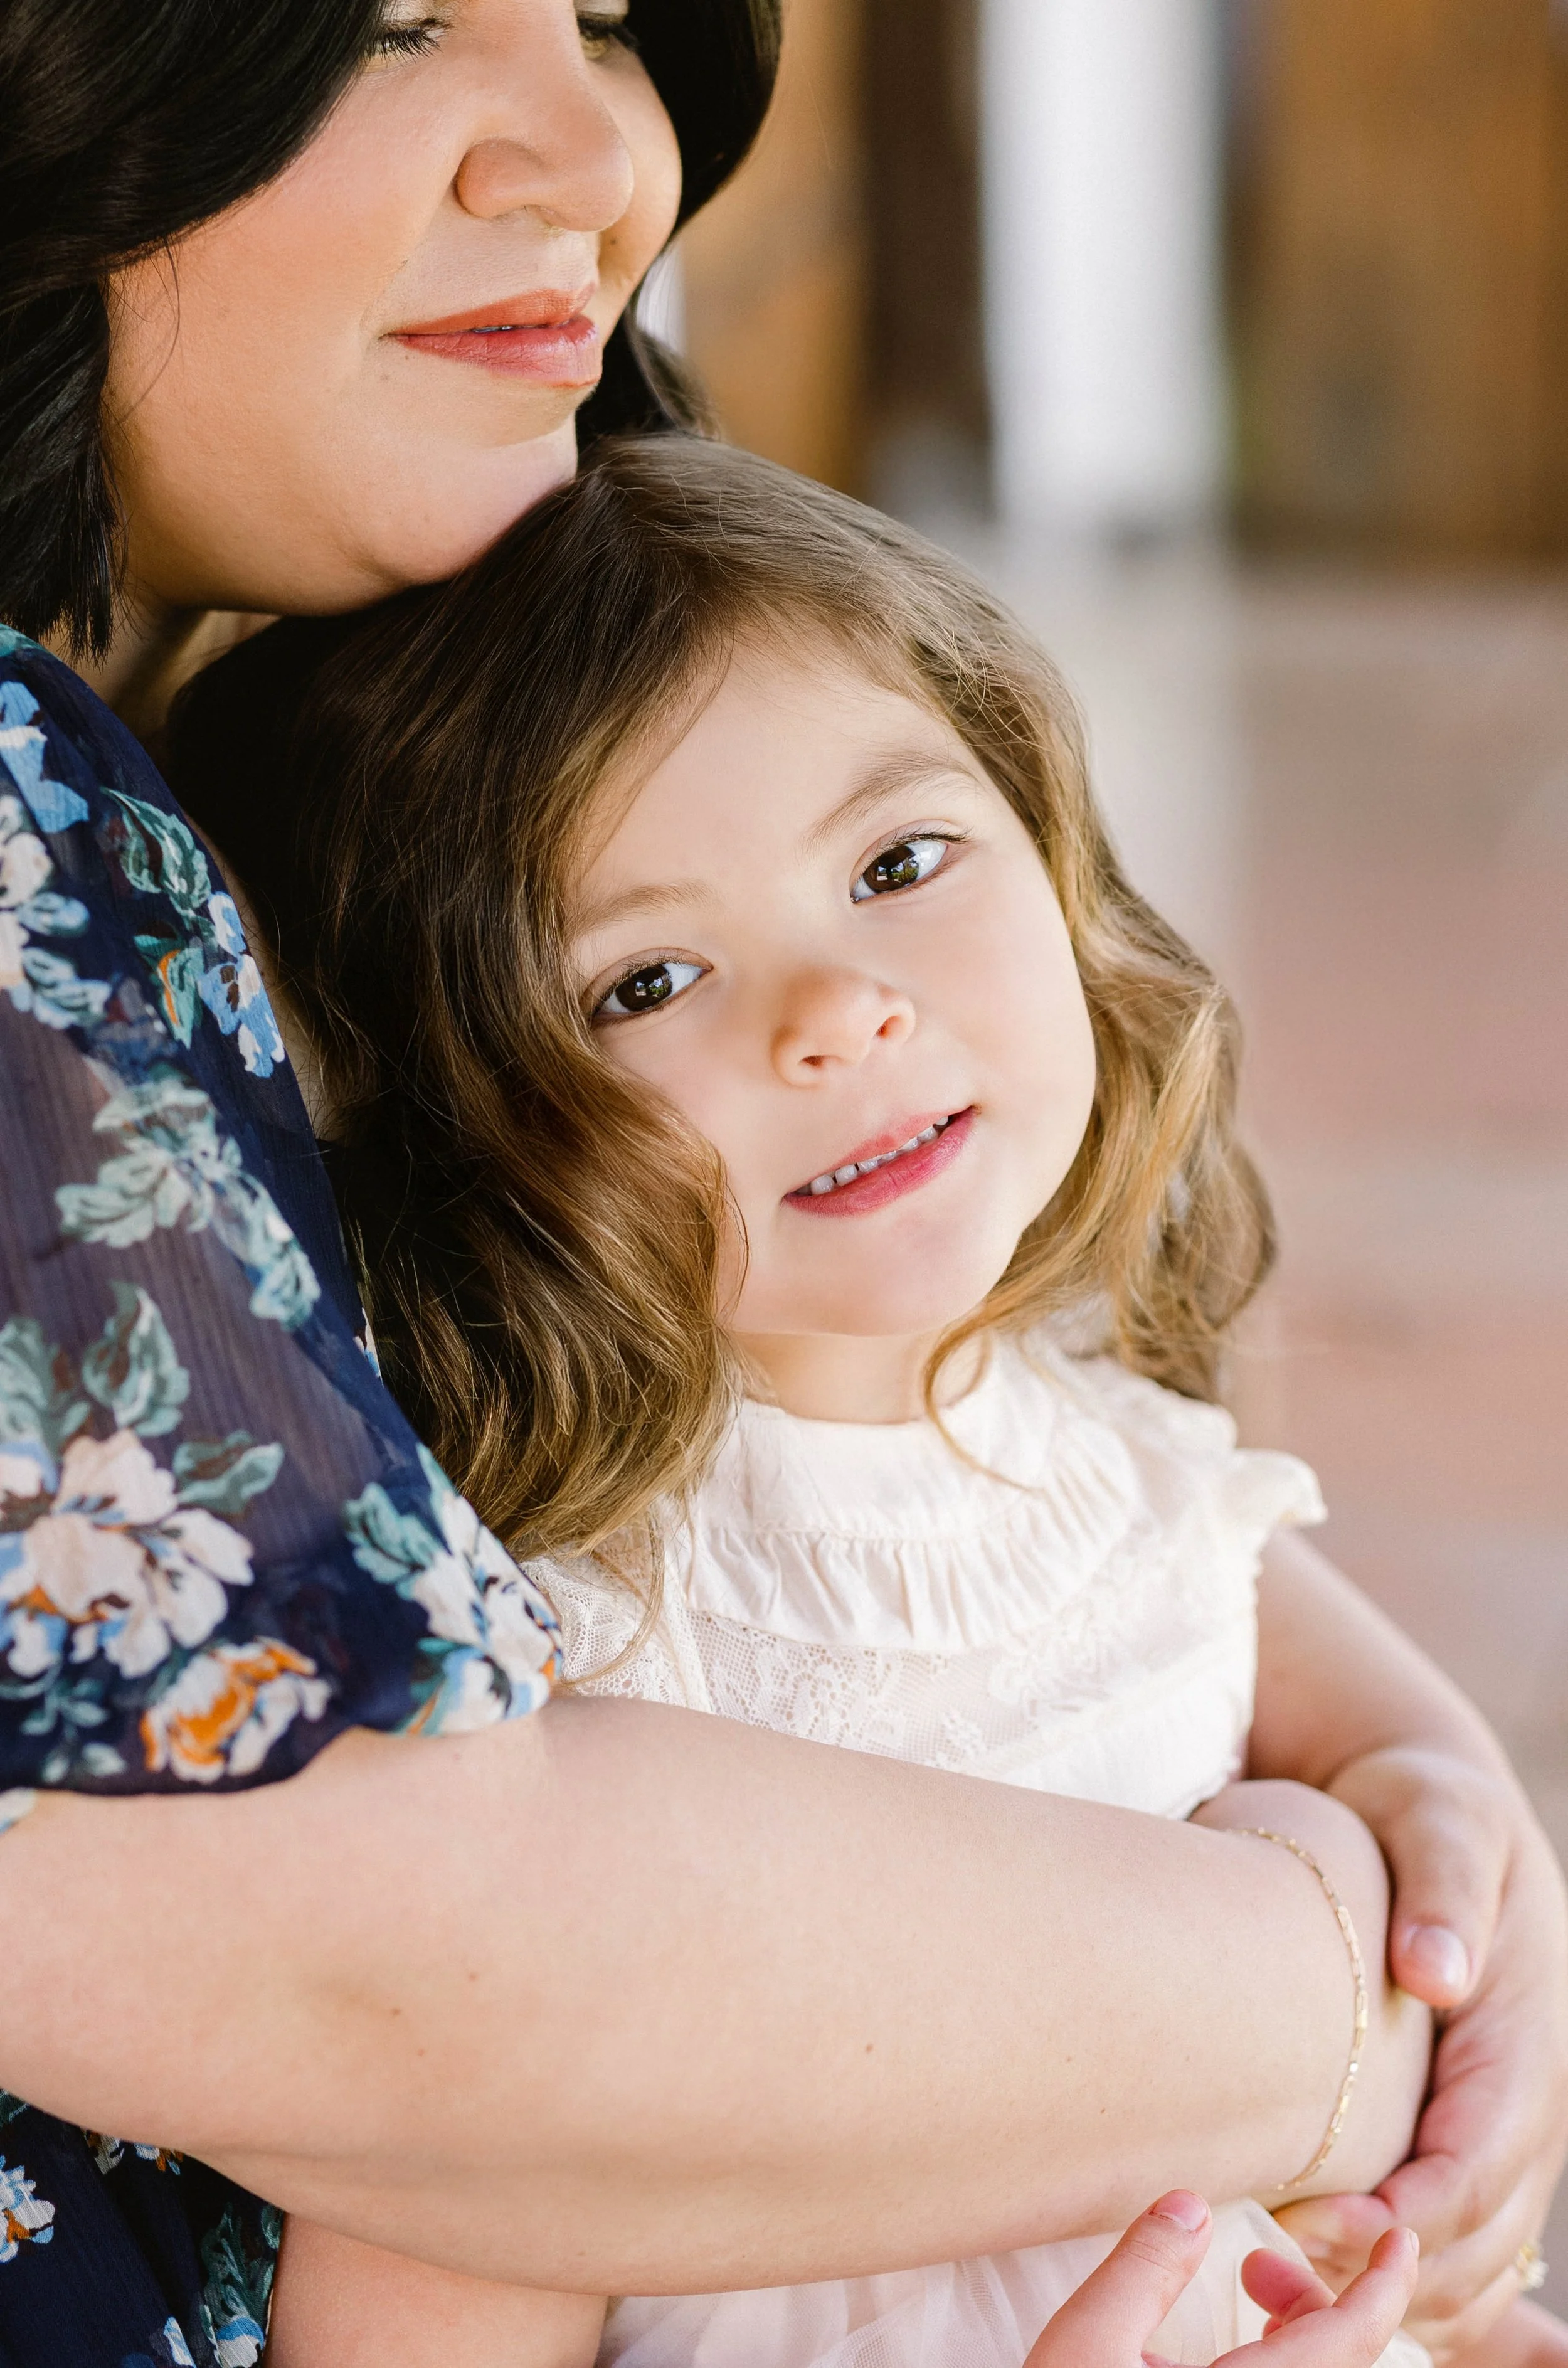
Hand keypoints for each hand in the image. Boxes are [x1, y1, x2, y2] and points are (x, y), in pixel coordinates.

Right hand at [1018, 2192, 1418, 2366]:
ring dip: (1296, 2339)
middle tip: (1256, 2265)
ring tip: (1250, 2302)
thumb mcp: (1084, 2343)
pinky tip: (1230, 2358)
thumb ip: (1143, 2270)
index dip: (1384, 2284)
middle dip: (1312, 2298)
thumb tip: (1191, 2206)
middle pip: (1336, 2362)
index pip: (1351, 2340)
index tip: (1398, 2238)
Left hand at [1275, 1748, 1567, 2359]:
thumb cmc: (1422, 1808)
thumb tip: (1438, 1972)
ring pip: (1471, 2261)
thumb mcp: (1437, 1817)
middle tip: (1275, 2256)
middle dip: (1386, 2262)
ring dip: (1386, 2288)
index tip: (1316, 2222)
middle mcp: (1527, 2097)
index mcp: (1527, 2034)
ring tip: (1275, 2278)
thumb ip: (1442, 1888)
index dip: (1409, 2210)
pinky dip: (1388, 2281)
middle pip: (1479, 2231)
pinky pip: (1449, 2247)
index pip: (1484, 2157)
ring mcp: (1501, 2128)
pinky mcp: (1462, 2138)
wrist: (1425, 1812)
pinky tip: (1293, 2277)